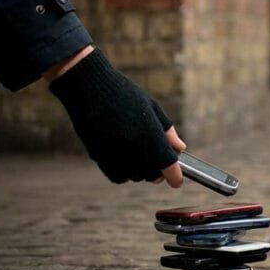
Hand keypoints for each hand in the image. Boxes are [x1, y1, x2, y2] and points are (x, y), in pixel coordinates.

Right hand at [48, 47, 185, 186]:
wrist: (89, 88)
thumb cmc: (123, 94)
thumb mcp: (151, 107)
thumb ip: (167, 131)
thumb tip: (180, 148)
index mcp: (149, 132)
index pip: (167, 163)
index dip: (174, 176)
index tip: (177, 182)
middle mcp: (133, 146)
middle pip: (151, 174)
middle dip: (157, 172)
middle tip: (159, 164)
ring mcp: (114, 152)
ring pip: (134, 177)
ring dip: (140, 172)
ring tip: (140, 158)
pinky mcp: (98, 156)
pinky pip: (116, 176)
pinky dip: (123, 173)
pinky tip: (125, 161)